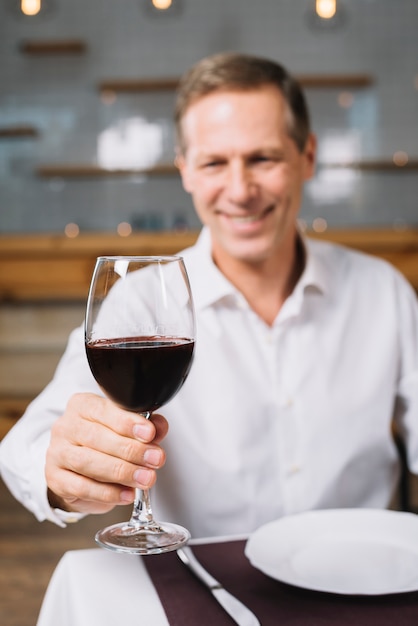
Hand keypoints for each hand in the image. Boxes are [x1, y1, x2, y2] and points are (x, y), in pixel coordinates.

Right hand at [45, 392, 167, 514]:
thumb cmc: (104, 442)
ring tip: (145, 478)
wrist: (77, 468)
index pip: (104, 410)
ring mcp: (57, 453)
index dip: (127, 423)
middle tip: (154, 459)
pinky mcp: (55, 479)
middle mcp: (65, 426)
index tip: (149, 433)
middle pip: (97, 437)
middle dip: (131, 450)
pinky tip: (127, 494)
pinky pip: (82, 487)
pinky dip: (108, 493)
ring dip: (122, 472)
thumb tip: (159, 427)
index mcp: (82, 405)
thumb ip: (145, 426)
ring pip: (88, 462)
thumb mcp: (126, 429)